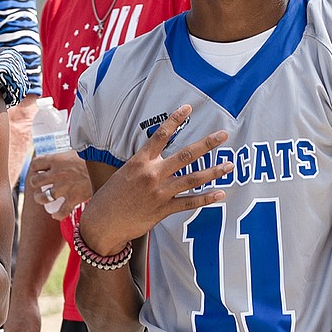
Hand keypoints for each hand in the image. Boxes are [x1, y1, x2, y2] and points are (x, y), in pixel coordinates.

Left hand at [25, 150, 91, 219]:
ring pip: (43, 197)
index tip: (38, 170)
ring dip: (40, 198)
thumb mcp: (79, 149)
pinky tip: (56, 214)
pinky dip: (57, 215)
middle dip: (35, 184)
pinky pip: (61, 211)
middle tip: (39, 185)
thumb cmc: (96, 155)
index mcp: (57, 159)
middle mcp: (57, 174)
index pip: (36, 164)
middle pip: (35, 181)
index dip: (35, 168)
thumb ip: (70, 153)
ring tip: (41, 198)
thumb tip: (70, 149)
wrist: (109, 164)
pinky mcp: (74, 198)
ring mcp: (64, 187)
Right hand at [78, 105, 233, 256]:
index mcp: (140, 162)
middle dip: (207, 144)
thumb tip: (159, 157)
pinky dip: (206, 198)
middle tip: (223, 135)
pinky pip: (189, 203)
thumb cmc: (111, 198)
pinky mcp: (162, 210)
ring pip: (192, 179)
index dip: (175, 120)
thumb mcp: (124, 174)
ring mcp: (159, 193)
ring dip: (213, 171)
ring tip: (229, 165)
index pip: (160, 136)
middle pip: (185, 155)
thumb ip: (144, 164)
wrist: (102, 223)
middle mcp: (152, 174)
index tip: (188, 108)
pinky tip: (220, 193)